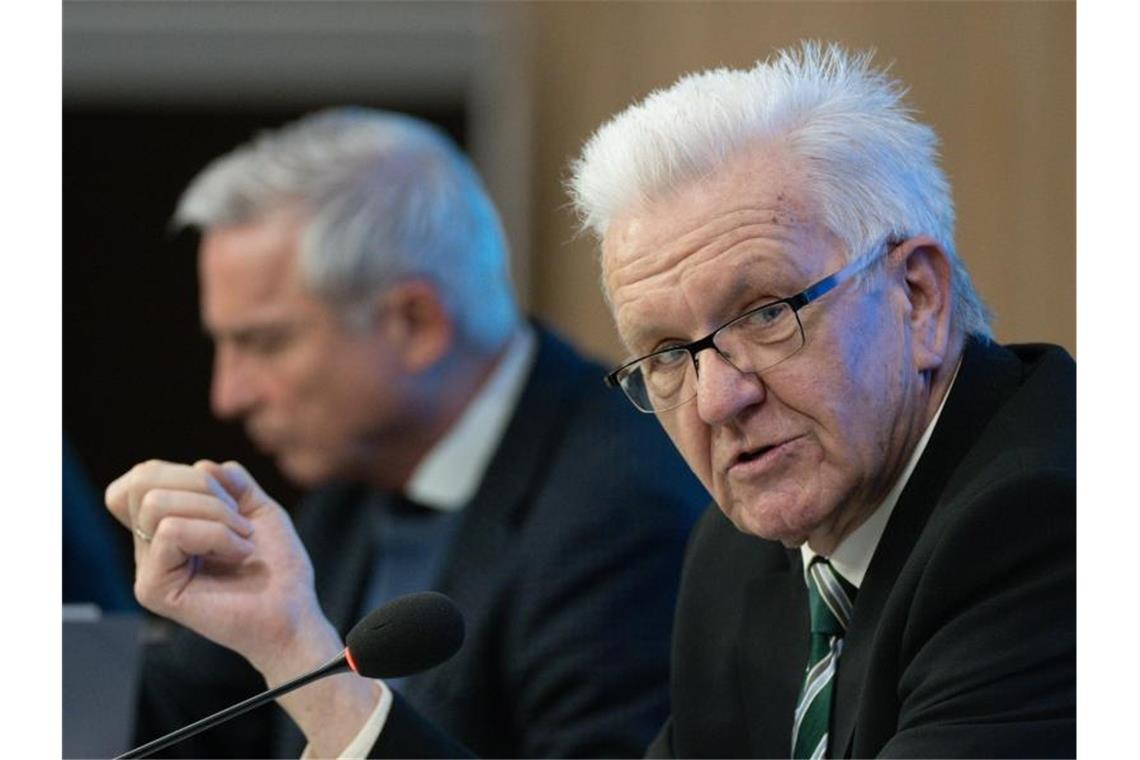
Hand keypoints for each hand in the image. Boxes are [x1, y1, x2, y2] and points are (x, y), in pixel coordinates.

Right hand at [106, 458, 381, 754]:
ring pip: (156, 504)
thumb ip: (230, 480)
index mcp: (166, 524)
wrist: (292, 609)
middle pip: (143, 480)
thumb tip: (202, 465)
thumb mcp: (257, 506)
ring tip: (242, 539)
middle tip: (239, 518)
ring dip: (216, 513)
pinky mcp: (152, 588)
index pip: (141, 476)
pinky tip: (238, 555)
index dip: (180, 471)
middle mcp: (148, 545)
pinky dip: (217, 534)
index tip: (224, 497)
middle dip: (203, 486)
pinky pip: (171, 531)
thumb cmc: (276, 565)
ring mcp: (147, 568)